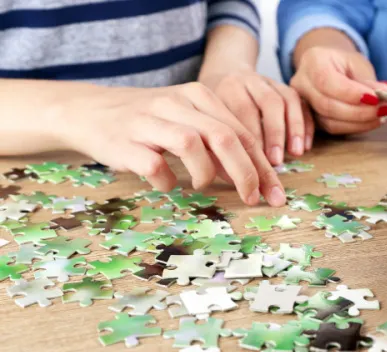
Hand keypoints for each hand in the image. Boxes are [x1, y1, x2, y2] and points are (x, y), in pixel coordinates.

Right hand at [53, 82, 285, 206]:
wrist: (91, 112)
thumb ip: (220, 143)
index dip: (262, 166)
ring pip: (192, 145)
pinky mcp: (125, 142)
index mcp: (199, 96)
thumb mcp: (189, 122)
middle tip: (253, 199)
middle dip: (246, 174)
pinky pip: (155, 166)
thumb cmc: (151, 123)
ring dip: (205, 174)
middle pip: (224, 138)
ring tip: (200, 185)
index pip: (242, 133)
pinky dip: (167, 181)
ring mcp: (149, 121)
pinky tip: (166, 184)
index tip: (274, 193)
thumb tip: (253, 177)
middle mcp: (177, 103)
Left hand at [201, 68, 313, 164]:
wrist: (222, 78)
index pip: (243, 110)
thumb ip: (219, 143)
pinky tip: (305, 146)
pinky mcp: (285, 87)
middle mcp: (250, 80)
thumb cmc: (214, 112)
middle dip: (275, 133)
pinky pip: (301, 103)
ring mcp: (270, 82)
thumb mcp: (209, 121)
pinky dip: (305, 124)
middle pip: (269, 102)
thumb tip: (234, 175)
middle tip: (276, 161)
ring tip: (296, 153)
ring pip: (289, 99)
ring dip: (295, 128)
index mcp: (228, 87)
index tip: (257, 162)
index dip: (253, 137)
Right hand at [291, 46, 386, 133]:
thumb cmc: (342, 63)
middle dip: (359, 112)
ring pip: (329, 121)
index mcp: (312, 62)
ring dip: (359, 123)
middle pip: (326, 105)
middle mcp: (301, 84)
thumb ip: (367, 80)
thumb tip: (383, 94)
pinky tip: (371, 122)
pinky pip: (331, 129)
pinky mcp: (310, 120)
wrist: (325, 68)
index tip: (377, 98)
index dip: (352, 94)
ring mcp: (302, 105)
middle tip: (385, 110)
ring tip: (382, 116)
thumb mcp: (357, 63)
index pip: (327, 82)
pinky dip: (354, 128)